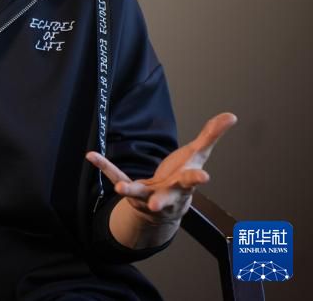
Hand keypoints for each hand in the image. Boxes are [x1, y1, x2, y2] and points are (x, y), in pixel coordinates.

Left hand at [86, 112, 237, 225]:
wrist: (167, 207)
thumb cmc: (183, 178)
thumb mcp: (197, 156)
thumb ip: (211, 136)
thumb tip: (231, 116)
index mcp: (185, 182)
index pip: (193, 181)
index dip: (198, 179)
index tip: (205, 178)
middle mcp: (167, 192)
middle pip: (168, 195)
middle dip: (163, 199)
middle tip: (156, 204)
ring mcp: (148, 194)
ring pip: (139, 194)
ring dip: (129, 191)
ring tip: (120, 189)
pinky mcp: (132, 191)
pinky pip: (117, 177)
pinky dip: (105, 167)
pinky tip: (92, 156)